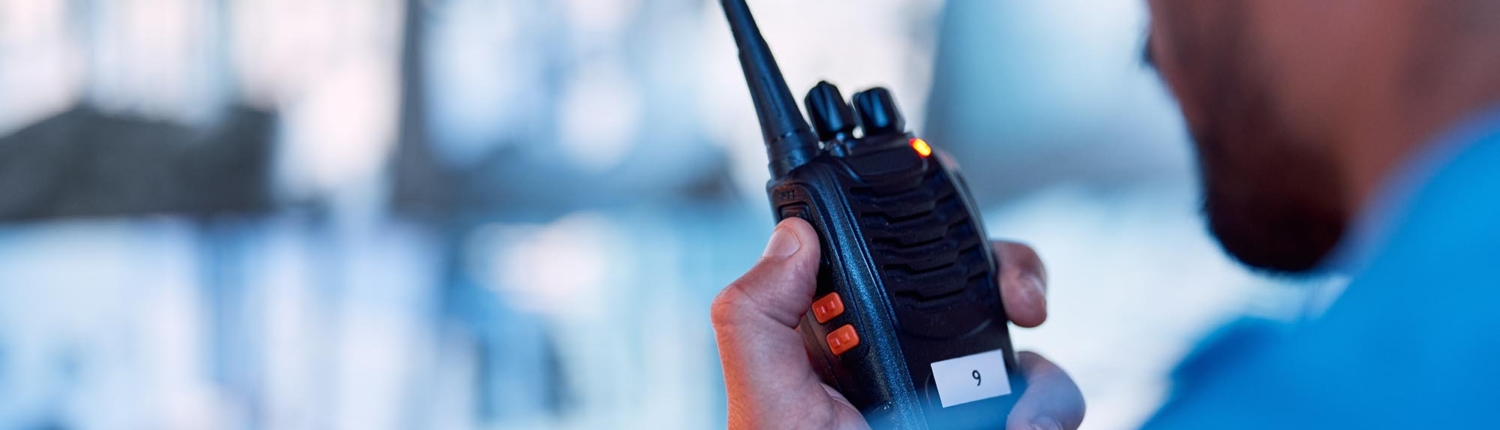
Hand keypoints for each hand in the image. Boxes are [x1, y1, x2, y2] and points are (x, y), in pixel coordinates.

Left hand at [711, 218, 1084, 429]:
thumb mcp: (765, 406)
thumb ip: (757, 316)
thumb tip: (792, 235)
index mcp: (840, 336)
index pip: (890, 250)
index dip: (927, 220)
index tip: (951, 223)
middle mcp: (905, 358)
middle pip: (977, 280)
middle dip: (1012, 276)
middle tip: (1025, 301)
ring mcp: (958, 401)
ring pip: (1027, 346)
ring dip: (1039, 377)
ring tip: (1019, 423)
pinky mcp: (998, 428)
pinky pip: (1047, 405)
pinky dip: (1048, 415)